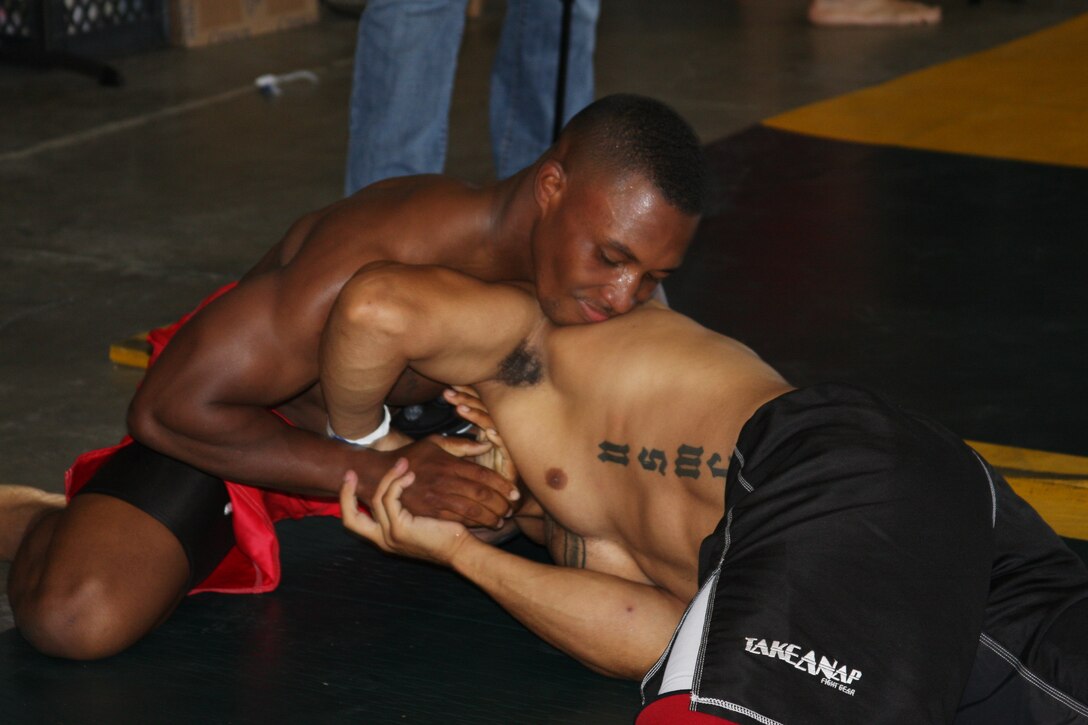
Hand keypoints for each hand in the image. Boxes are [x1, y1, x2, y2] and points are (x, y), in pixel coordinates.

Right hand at [341, 461, 469, 566]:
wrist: (460, 549)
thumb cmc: (446, 532)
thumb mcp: (419, 520)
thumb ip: (404, 509)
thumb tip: (399, 482)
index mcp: (384, 538)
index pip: (354, 522)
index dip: (347, 500)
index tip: (351, 480)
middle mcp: (383, 540)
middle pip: (351, 518)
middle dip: (346, 493)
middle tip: (350, 472)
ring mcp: (389, 536)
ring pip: (377, 500)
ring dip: (389, 477)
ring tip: (403, 463)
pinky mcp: (400, 529)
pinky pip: (390, 499)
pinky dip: (398, 483)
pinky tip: (410, 476)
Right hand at [378, 435, 517, 528]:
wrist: (380, 476)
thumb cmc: (411, 457)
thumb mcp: (434, 443)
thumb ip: (461, 444)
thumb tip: (486, 444)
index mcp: (448, 464)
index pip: (482, 475)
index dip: (502, 485)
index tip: (514, 492)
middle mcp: (444, 482)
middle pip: (480, 494)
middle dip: (500, 503)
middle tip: (512, 507)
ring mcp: (436, 499)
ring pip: (471, 510)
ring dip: (490, 517)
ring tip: (502, 519)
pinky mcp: (428, 513)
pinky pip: (456, 520)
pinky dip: (473, 524)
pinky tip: (484, 525)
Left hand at [443, 386, 518, 483]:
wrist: (494, 503)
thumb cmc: (476, 478)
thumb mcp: (463, 454)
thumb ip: (459, 438)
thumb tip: (449, 418)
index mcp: (487, 429)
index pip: (478, 406)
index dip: (466, 395)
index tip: (448, 389)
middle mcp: (498, 434)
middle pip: (487, 410)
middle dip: (468, 400)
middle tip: (449, 394)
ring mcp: (506, 447)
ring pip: (495, 425)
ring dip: (479, 416)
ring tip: (461, 409)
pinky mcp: (513, 464)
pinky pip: (508, 449)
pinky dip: (499, 439)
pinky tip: (489, 432)